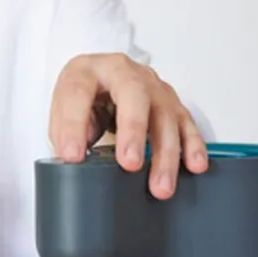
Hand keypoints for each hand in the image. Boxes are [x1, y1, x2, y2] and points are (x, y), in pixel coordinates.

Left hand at [49, 52, 207, 198]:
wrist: (102, 80)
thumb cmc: (84, 96)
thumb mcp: (63, 109)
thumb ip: (65, 131)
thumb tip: (74, 156)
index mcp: (88, 71)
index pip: (79, 92)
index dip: (74, 125)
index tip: (72, 156)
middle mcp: (124, 72)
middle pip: (133, 94)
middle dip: (133, 130)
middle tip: (130, 164)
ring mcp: (152, 87)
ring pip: (165, 114)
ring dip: (165, 153)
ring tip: (160, 185)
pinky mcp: (172, 104)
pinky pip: (186, 123)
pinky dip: (192, 146)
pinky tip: (194, 166)